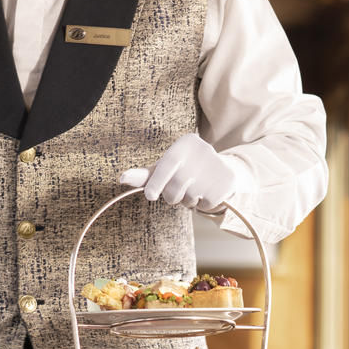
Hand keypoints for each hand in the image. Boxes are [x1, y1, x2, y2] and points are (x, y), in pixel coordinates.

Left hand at [119, 133, 238, 214]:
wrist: (223, 170)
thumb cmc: (185, 169)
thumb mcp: (164, 168)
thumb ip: (144, 175)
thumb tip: (121, 179)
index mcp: (184, 143)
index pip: (166, 166)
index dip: (156, 183)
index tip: (149, 195)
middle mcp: (202, 151)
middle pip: (175, 188)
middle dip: (172, 197)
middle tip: (179, 190)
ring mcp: (216, 166)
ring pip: (190, 198)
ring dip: (188, 201)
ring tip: (195, 189)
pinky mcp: (226, 182)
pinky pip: (205, 205)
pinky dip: (203, 205)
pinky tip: (208, 192)